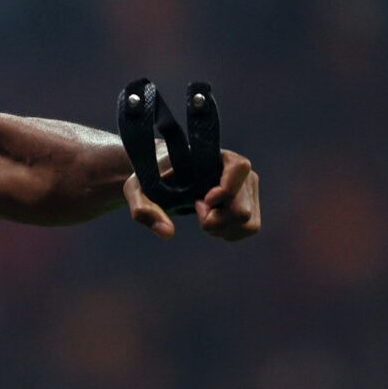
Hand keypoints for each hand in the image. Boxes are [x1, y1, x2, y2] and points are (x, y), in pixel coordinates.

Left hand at [124, 149, 260, 240]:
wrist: (163, 178)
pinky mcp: (250, 204)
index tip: (201, 200)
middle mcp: (240, 171)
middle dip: (214, 221)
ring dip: (221, 229)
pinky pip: (249, 228)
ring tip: (202, 217)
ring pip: (249, 223)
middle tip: (195, 209)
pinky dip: (228, 233)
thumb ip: (144, 208)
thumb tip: (167, 233)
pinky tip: (210, 222)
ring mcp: (247, 188)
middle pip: (242, 210)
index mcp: (217, 155)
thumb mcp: (137, 189)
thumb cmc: (151, 177)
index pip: (240, 167)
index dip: (225, 189)